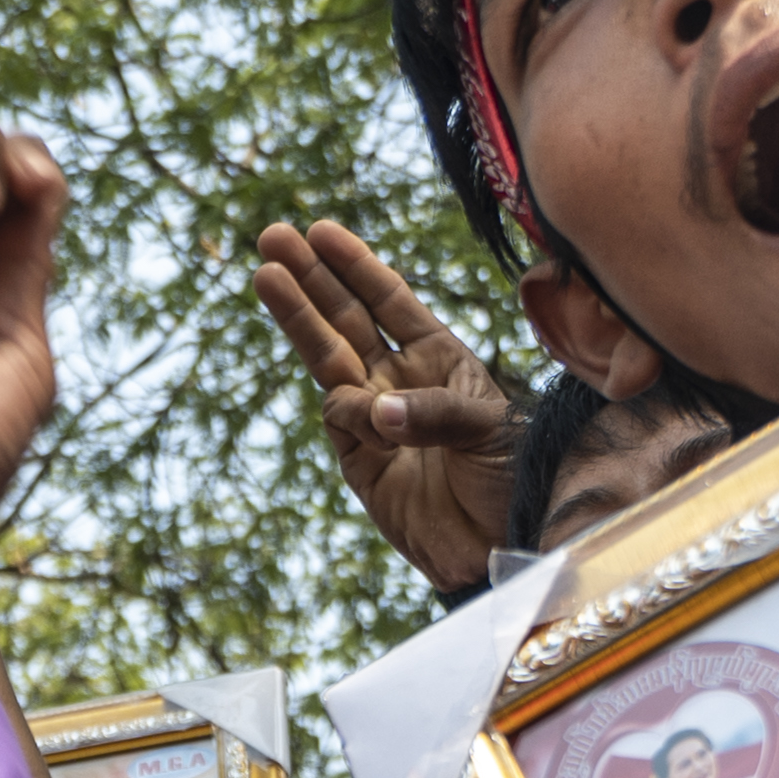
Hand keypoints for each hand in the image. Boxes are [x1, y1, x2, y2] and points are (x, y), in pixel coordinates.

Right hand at [250, 221, 518, 594]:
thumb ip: (433, 409)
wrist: (502, 547)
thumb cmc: (514, 477)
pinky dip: (353, 412)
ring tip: (264, 276)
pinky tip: (372, 418)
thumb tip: (374, 409)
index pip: (389, 300)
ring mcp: (375, 419)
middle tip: (272, 237)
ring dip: (297, 316)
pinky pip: (342, 419)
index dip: (355, 265)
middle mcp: (401, 380)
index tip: (321, 231)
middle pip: (345, 318)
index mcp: (439, 357)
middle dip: (311, 277)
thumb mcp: (490, 426)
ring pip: (326, 357)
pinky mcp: (358, 461)